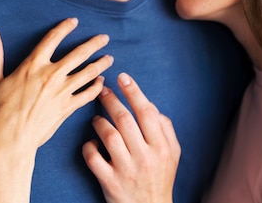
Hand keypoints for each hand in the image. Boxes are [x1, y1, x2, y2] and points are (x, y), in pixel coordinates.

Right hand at [0, 18, 112, 202]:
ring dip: (100, 64)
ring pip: (87, 73)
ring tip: (110, 58)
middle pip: (78, 54)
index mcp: (33, 65)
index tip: (74, 21)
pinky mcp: (67, 108)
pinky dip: (96, 88)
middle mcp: (51, 75)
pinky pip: (87, 95)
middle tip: (105, 37)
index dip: (64, 27)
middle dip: (93, 44)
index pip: (52, 39)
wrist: (9, 142)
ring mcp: (61, 92)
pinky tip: (101, 83)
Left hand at [82, 73, 179, 202]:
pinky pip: (93, 158)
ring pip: (108, 136)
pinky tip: (90, 143)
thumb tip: (151, 106)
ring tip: (96, 118)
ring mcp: (127, 170)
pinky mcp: (110, 183)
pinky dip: (88, 147)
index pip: (147, 112)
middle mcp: (145, 157)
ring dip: (99, 121)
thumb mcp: (173, 154)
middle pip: (125, 119)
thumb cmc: (160, 178)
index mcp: (162, 147)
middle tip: (102, 89)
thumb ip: (166, 128)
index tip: (123, 77)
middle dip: (111, 100)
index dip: (134, 92)